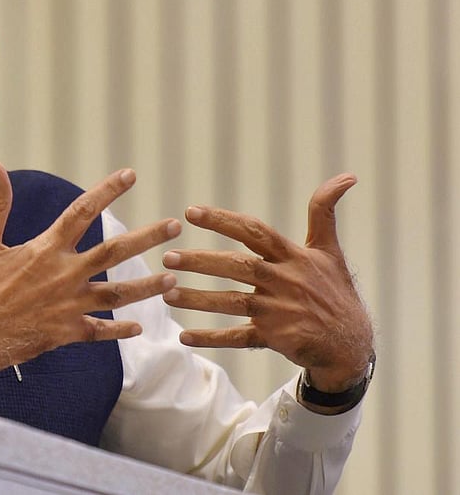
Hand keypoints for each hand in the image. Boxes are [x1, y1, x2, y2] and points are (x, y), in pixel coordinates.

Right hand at [0, 161, 179, 399]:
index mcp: (45, 250)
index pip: (82, 212)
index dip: (107, 191)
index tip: (130, 176)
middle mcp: (64, 276)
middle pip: (114, 252)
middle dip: (148, 237)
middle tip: (176, 226)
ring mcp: (68, 307)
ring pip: (117, 294)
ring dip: (147, 286)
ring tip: (173, 278)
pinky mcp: (64, 334)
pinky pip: (99, 332)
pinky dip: (119, 330)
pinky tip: (138, 327)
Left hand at [161, 173, 373, 393]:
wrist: (352, 344)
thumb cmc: (336, 291)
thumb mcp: (330, 250)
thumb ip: (324, 212)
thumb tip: (348, 175)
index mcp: (294, 256)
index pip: (254, 232)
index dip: (223, 221)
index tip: (190, 212)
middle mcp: (284, 281)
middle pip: (238, 266)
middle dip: (202, 261)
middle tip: (168, 257)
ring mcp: (278, 311)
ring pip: (232, 302)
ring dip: (198, 299)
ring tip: (167, 292)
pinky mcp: (275, 338)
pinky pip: (238, 338)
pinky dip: (211, 337)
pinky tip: (184, 337)